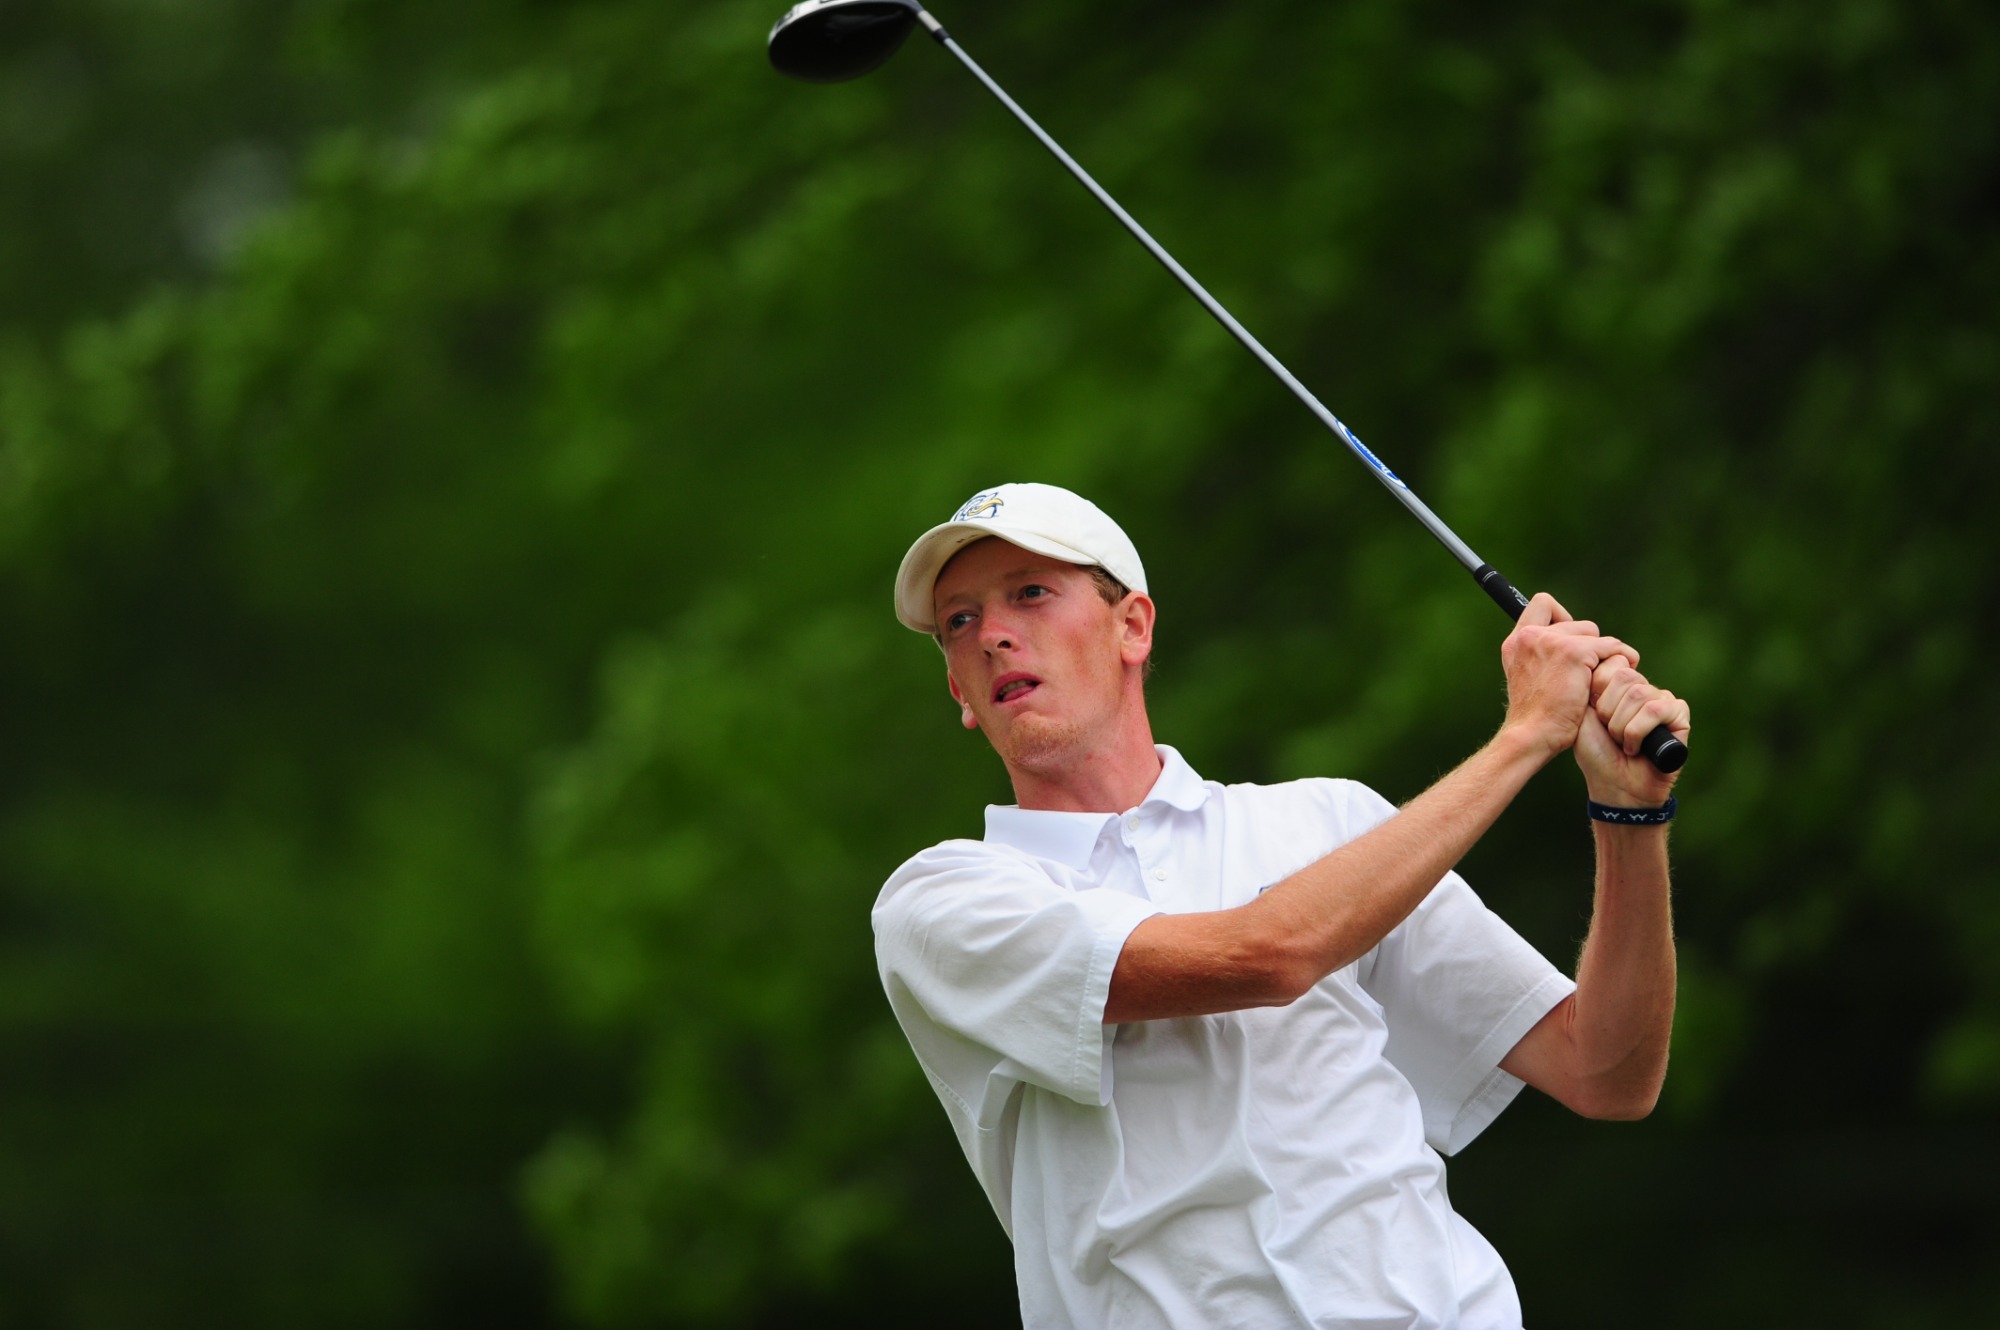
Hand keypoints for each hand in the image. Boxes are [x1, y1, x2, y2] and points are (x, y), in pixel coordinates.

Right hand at [1499, 593, 1637, 761]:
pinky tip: (1611, 683)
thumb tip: (1571, 647)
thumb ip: (1540, 658)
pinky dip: (1617, 662)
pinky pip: (1611, 647)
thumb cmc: (1535, 717)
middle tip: (1588, 672)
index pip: (1542, 605)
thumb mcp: (1528, 679)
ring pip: (1594, 633)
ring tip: (1596, 681)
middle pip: (1576, 622)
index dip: (1561, 617)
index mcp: (1516, 642)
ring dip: (1600, 654)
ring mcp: (1552, 641)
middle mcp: (1531, 636)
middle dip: (1587, 644)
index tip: (1567, 641)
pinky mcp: (1575, 652)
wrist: (1533, 734)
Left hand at [1575, 656, 1690, 806]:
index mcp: (1617, 685)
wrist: (1614, 786)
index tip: (1594, 716)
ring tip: (1622, 743)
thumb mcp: (1582, 714)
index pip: (1611, 663)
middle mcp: (1642, 688)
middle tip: (1608, 733)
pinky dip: (1637, 732)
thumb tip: (1607, 653)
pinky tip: (1635, 748)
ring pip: (1639, 693)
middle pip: (1624, 677)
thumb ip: (1590, 683)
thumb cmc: (1596, 753)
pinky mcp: (1679, 716)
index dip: (1597, 691)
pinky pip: (1656, 710)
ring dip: (1621, 726)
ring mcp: (1662, 700)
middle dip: (1608, 711)